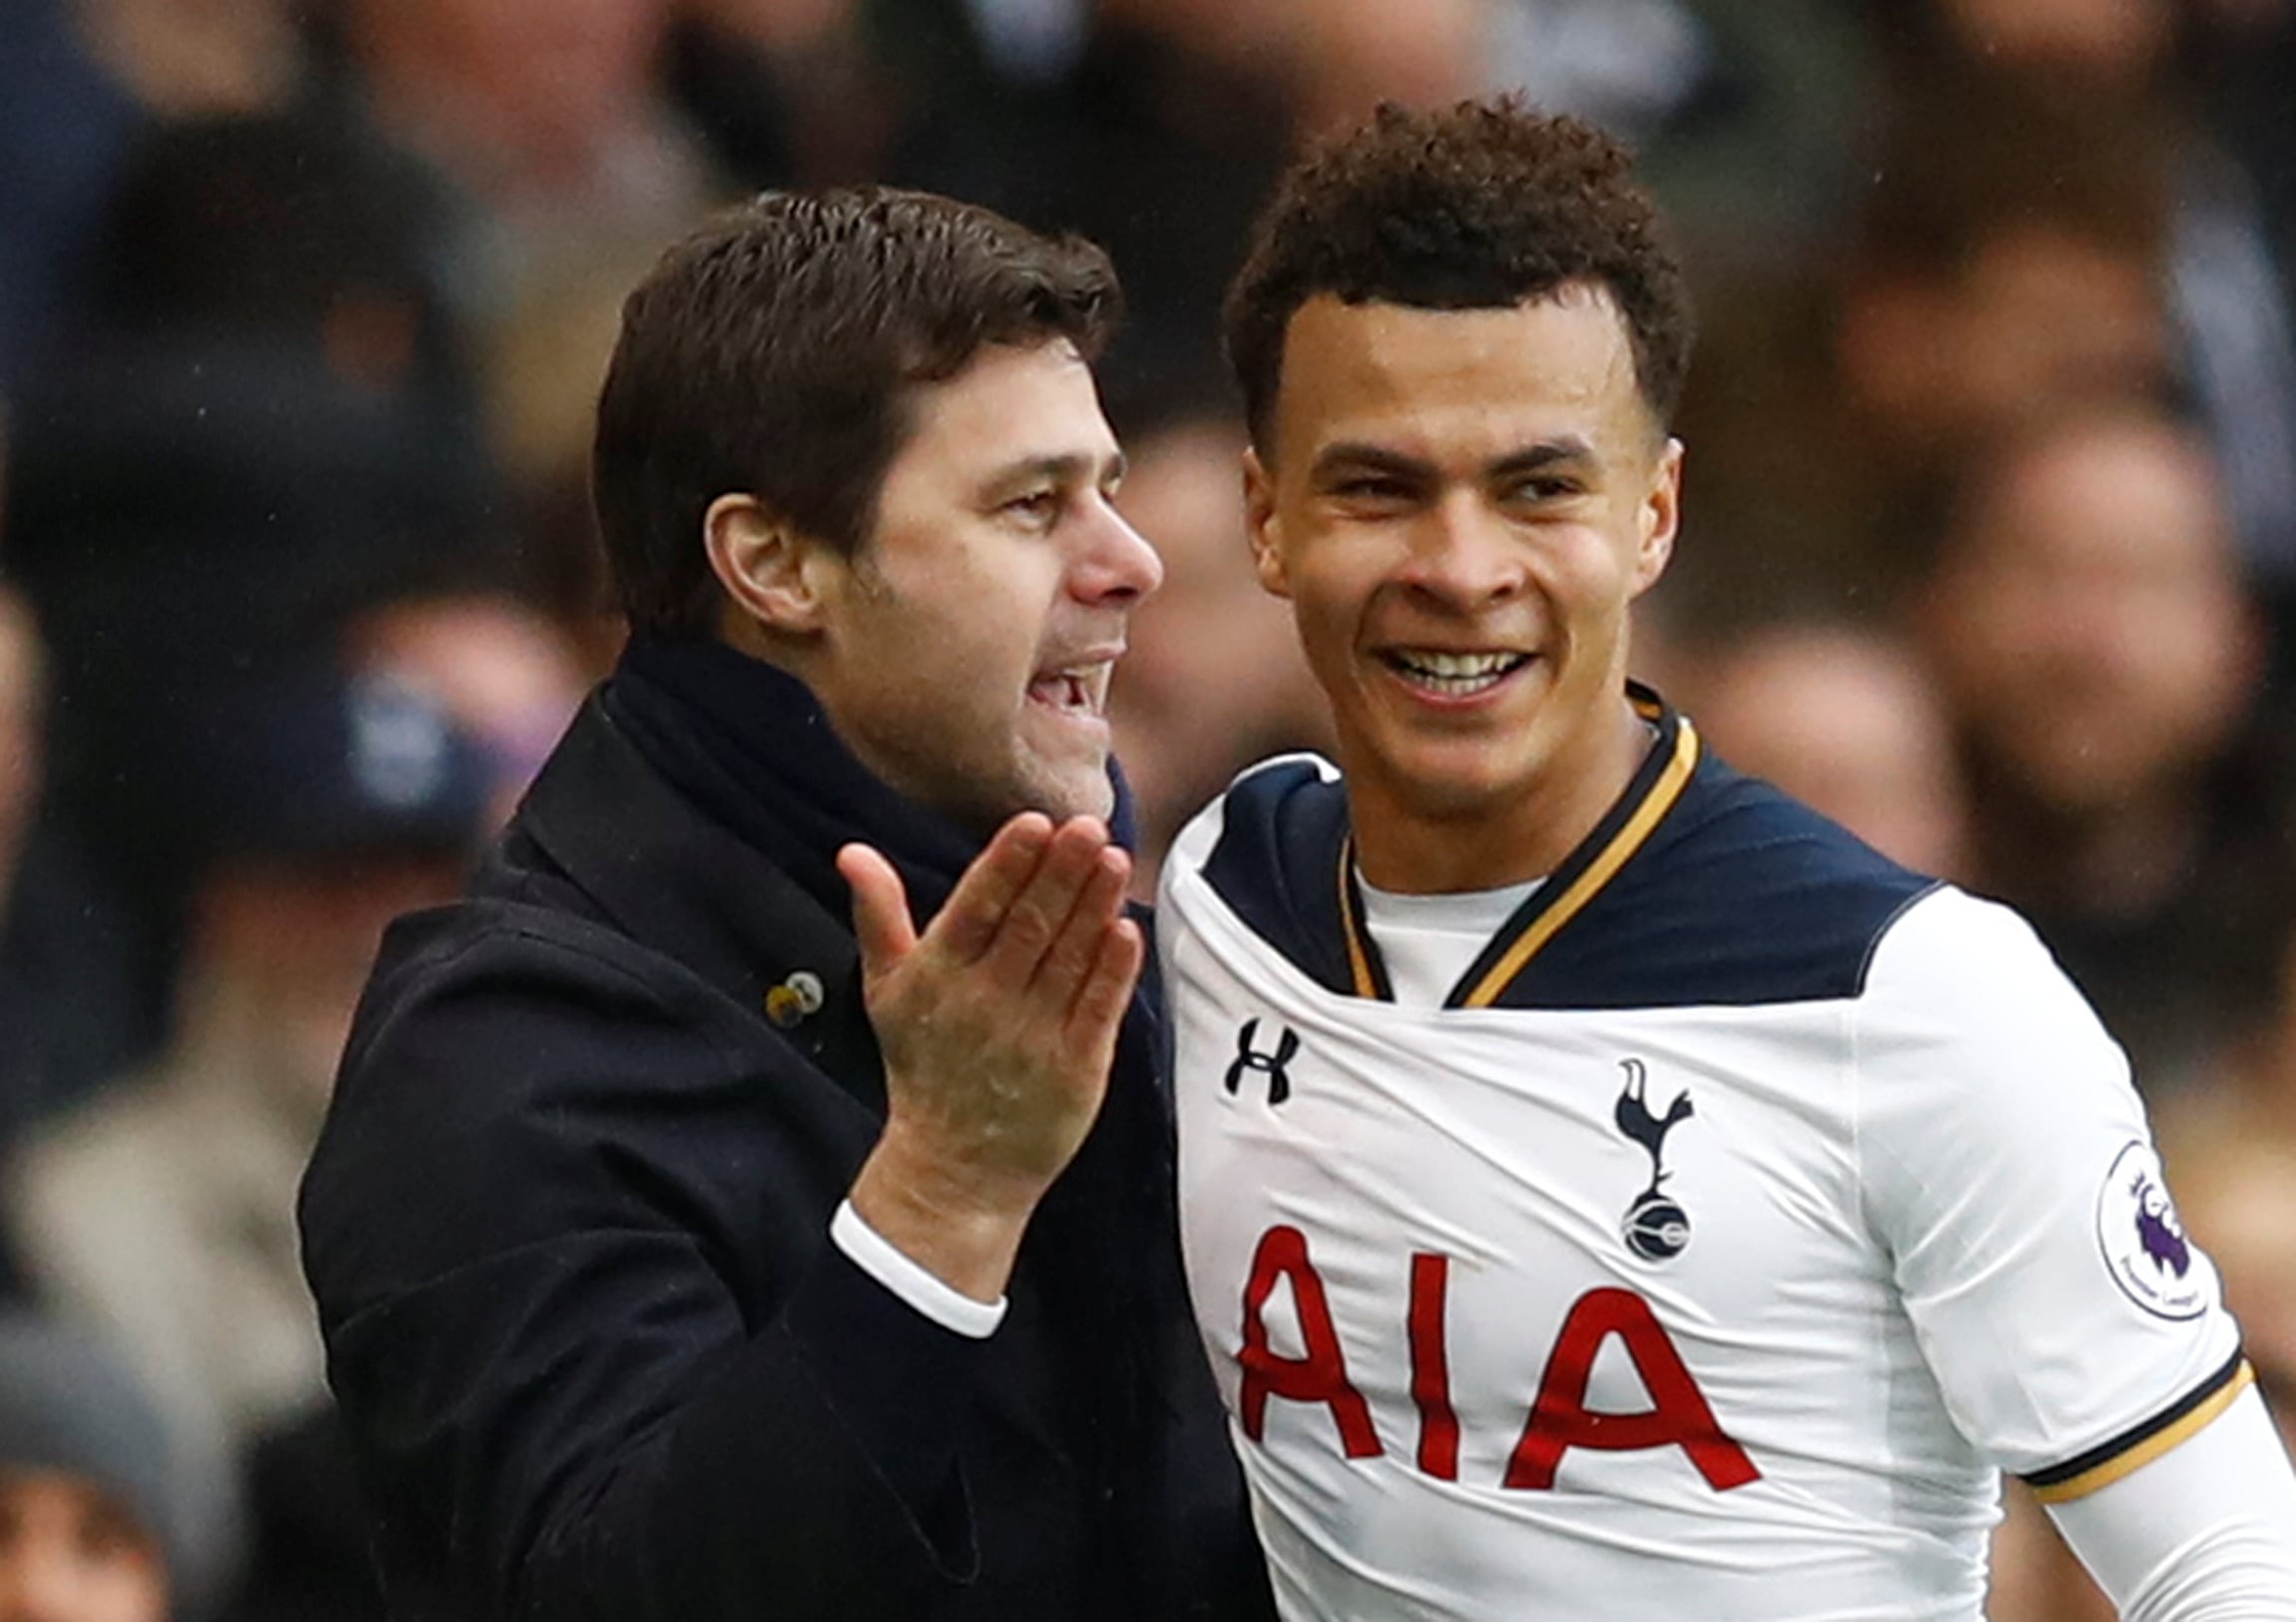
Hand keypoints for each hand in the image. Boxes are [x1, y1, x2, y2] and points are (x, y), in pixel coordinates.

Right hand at [837, 814, 1142, 1300]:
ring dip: (1095, 906)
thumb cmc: (925, 1065)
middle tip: (1089, 825)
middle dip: (1061, 873)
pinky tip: (1126, 929)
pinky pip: (1098, 1009)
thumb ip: (878, 915)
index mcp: (939, 977)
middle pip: (1030, 926)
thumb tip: (852, 852)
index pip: (977, 908)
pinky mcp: (1075, 1068)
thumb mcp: (887, 989)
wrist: (955, 1167)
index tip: (1036, 822)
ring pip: (1070, 959)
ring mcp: (1033, 1037)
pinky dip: (1113, 970)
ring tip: (1114, 859)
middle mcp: (985, 1003)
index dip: (1008, 864)